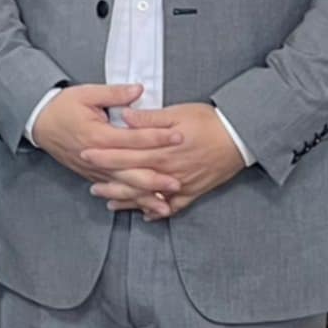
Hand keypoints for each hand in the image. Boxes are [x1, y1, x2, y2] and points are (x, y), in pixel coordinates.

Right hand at [31, 83, 183, 192]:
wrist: (39, 122)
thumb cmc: (62, 106)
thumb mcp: (87, 93)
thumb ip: (114, 93)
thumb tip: (139, 90)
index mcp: (98, 135)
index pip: (134, 138)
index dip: (157, 137)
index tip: (179, 136)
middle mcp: (97, 157)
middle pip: (130, 170)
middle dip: (155, 177)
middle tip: (178, 181)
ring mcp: (93, 170)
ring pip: (123, 187)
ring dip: (144, 196)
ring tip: (165, 204)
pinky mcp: (91, 175)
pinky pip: (113, 190)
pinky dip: (129, 200)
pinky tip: (143, 206)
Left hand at [81, 103, 245, 219]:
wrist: (240, 137)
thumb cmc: (208, 121)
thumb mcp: (177, 113)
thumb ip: (149, 118)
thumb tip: (124, 116)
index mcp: (161, 149)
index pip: (126, 153)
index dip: (104, 155)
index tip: (86, 154)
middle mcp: (168, 171)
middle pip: (133, 178)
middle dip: (110, 182)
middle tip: (90, 186)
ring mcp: (181, 184)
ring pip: (149, 197)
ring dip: (128, 200)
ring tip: (110, 202)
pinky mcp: (194, 192)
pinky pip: (173, 207)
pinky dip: (158, 211)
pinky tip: (146, 214)